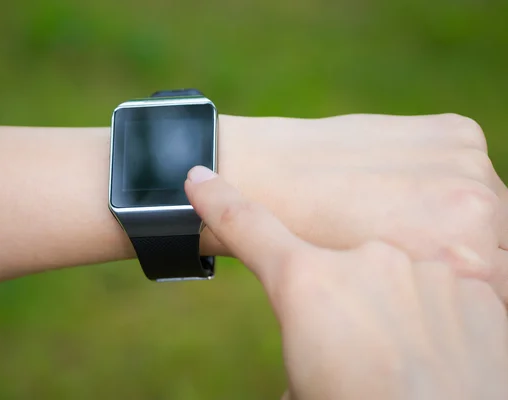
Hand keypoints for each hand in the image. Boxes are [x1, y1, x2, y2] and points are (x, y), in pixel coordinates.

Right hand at [186, 166, 507, 399]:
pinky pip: (448, 284)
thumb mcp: (306, 380)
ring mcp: (424, 264)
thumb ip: (303, 335)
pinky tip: (445, 348)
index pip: (248, 228)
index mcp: (309, 285)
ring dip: (398, 309)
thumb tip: (312, 340)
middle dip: (345, 304)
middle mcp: (364, 259)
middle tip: (360, 354)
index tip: (198, 177)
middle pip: (340, 269)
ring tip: (408, 359)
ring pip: (399, 276)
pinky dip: (441, 311)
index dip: (217, 202)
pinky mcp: (476, 278)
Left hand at [217, 114, 507, 301]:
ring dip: (456, 209)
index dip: (466, 286)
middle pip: (498, 238)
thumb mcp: (379, 292)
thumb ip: (432, 285)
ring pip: (486, 202)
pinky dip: (442, 176)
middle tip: (414, 246)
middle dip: (466, 246)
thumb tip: (468, 277)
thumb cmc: (309, 250)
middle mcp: (479, 211)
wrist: (265, 178)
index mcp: (466, 265)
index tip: (430, 277)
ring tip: (398, 214)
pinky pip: (467, 165)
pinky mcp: (456, 132)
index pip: (496, 283)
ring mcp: (469, 165)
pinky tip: (392, 183)